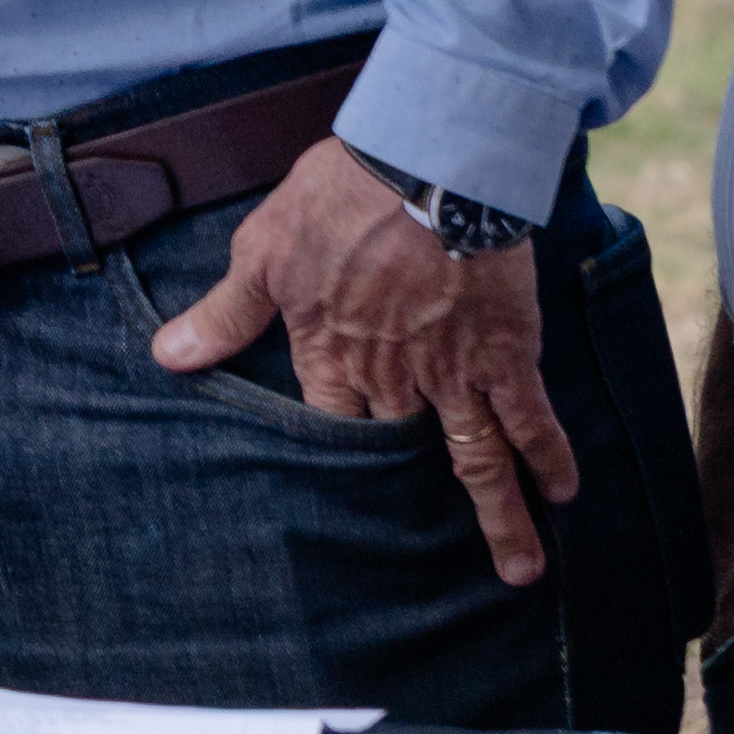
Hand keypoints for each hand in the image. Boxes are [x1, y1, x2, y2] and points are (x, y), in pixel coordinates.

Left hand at [153, 141, 569, 584]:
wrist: (426, 162)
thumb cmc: (339, 198)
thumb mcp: (262, 249)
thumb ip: (225, 313)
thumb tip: (168, 356)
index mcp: (331, 358)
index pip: (332, 428)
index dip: (342, 467)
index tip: (352, 509)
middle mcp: (393, 381)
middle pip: (406, 460)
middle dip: (423, 517)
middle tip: (442, 561)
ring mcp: (454, 372)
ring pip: (479, 458)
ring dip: (501, 515)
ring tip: (520, 571)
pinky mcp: (507, 351)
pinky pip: (531, 416)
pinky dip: (551, 455)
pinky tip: (565, 490)